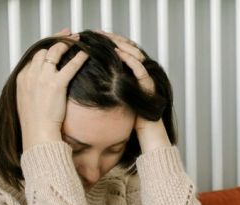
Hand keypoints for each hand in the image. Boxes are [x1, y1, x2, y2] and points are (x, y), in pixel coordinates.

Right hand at [17, 28, 88, 150]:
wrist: (37, 133)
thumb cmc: (33, 124)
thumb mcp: (26, 103)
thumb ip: (31, 92)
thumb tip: (38, 92)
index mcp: (22, 78)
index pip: (34, 57)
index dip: (46, 49)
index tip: (54, 45)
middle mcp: (30, 74)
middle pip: (43, 50)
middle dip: (56, 41)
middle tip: (68, 35)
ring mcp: (42, 78)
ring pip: (55, 52)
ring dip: (67, 43)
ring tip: (77, 39)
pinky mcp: (56, 84)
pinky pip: (70, 66)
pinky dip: (79, 57)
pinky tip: (87, 53)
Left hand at [95, 30, 170, 152]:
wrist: (148, 137)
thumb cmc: (133, 123)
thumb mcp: (116, 102)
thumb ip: (108, 91)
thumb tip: (90, 87)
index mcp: (134, 76)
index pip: (123, 52)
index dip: (110, 43)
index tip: (95, 37)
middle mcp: (142, 74)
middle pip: (129, 49)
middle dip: (113, 39)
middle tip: (99, 33)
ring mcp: (147, 79)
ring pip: (135, 55)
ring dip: (120, 45)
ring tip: (106, 39)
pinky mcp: (149, 86)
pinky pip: (140, 68)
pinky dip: (129, 59)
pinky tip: (117, 53)